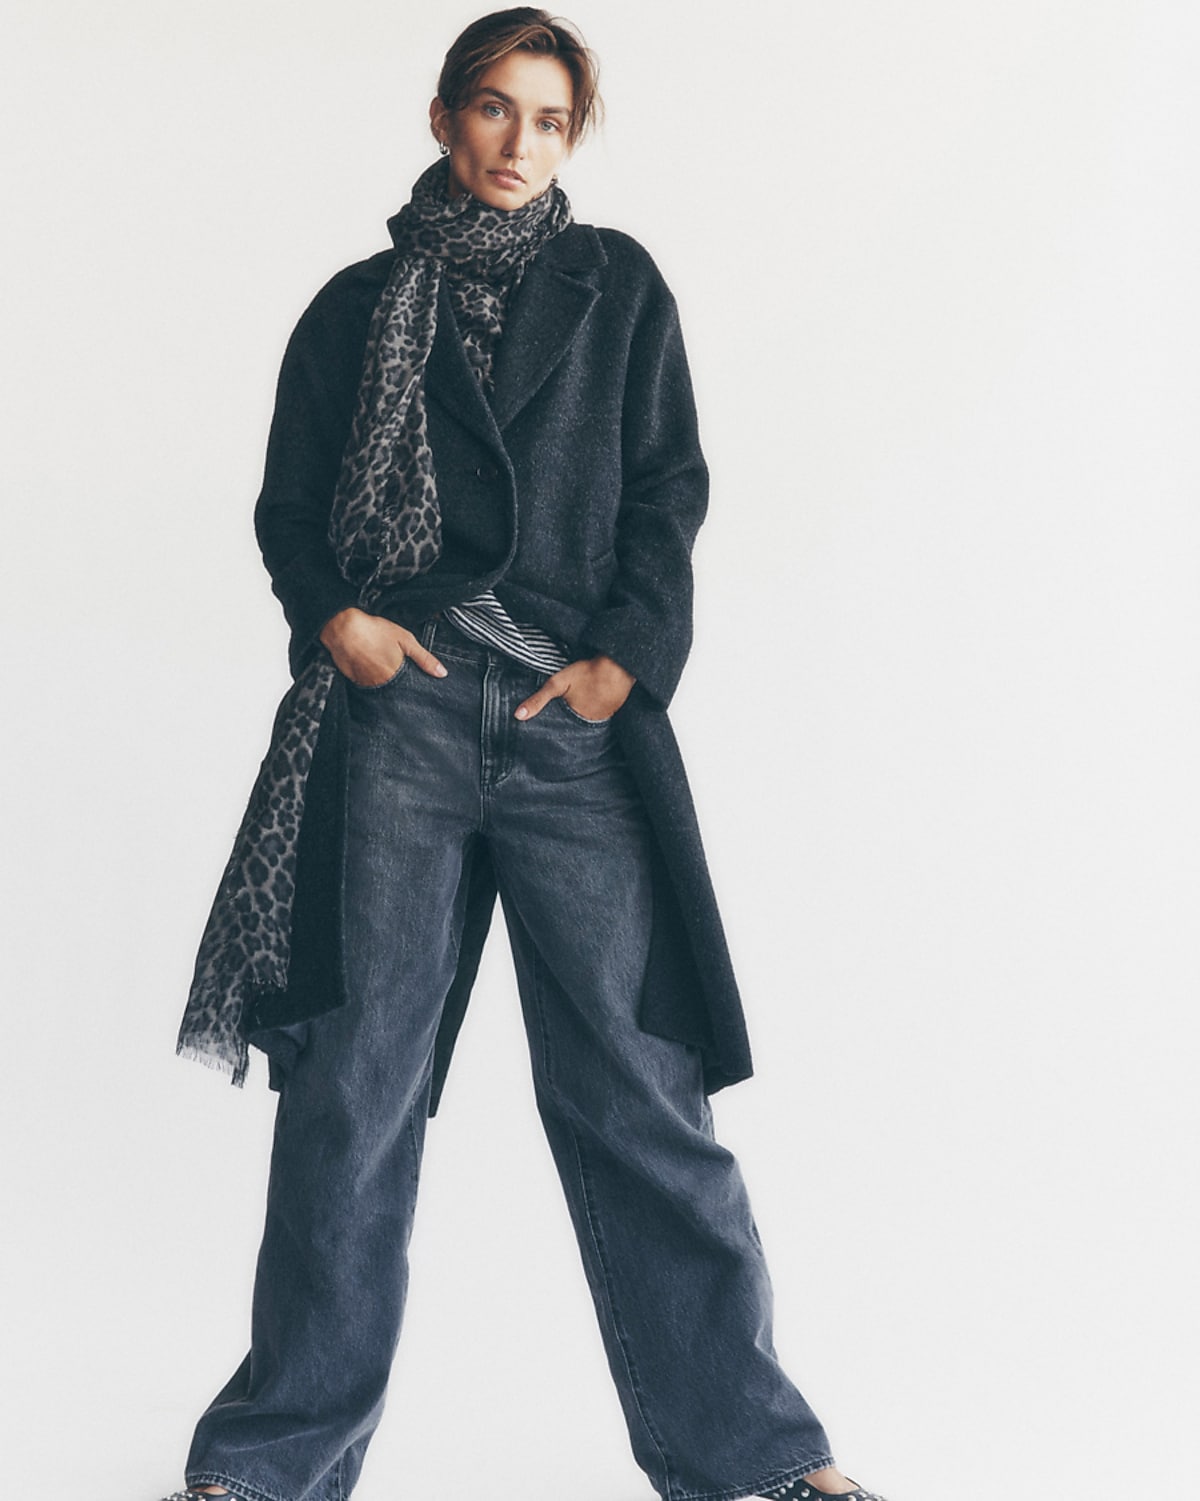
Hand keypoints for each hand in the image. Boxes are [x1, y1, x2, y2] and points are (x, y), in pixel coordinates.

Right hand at [319, 608, 446, 685]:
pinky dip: (368, 679)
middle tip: (391, 666)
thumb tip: (442, 673)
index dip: (411, 686)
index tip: (411, 682)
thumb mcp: (405, 640)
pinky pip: (365, 685)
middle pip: (394, 691)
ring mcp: (365, 684)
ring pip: (379, 689)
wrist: (343, 628)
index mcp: (395, 676)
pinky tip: (368, 666)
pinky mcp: (353, 681)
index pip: (408, 690)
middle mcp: (380, 684)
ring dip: (382, 682)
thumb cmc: (374, 631)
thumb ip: (424, 659)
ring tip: (379, 664)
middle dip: (396, 684)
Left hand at [514, 655, 634, 722]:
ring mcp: (606, 716)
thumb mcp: (557, 684)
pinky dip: (596, 709)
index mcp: (577, 721)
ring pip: (590, 721)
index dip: (557, 729)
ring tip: (579, 707)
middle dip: (570, 724)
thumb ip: (538, 700)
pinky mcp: (615, 708)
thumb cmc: (587, 673)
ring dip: (584, 716)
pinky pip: (602, 713)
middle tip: (566, 714)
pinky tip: (593, 700)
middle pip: (577, 728)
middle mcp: (593, 723)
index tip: (552, 728)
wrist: (618, 665)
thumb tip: (518, 715)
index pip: (563, 732)